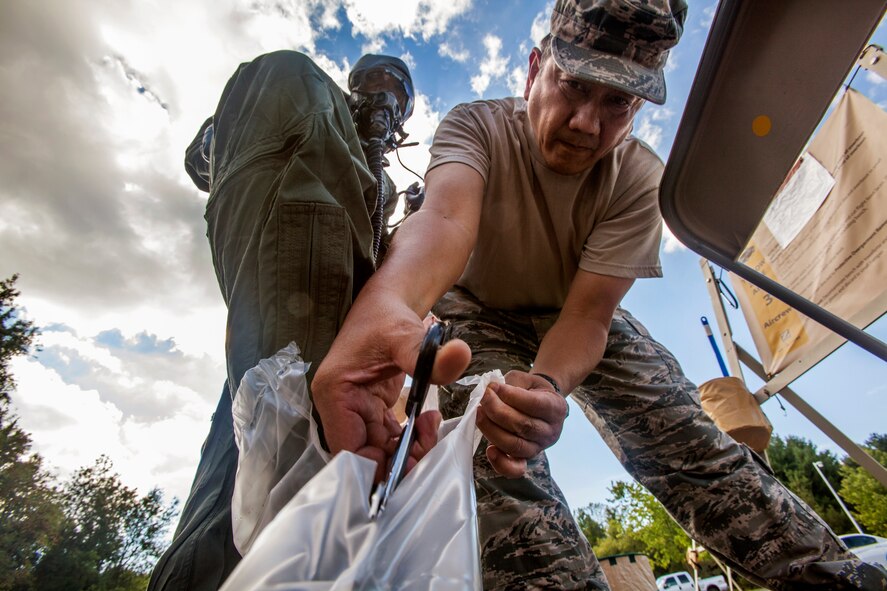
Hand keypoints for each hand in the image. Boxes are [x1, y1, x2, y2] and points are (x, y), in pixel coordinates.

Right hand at [311, 296, 470, 482]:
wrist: (387, 303)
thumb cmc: (387, 317)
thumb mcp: (407, 337)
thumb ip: (431, 356)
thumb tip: (460, 356)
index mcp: (335, 394)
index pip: (349, 450)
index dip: (377, 467)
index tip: (412, 463)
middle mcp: (340, 408)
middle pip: (365, 456)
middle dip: (399, 460)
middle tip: (430, 447)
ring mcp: (354, 411)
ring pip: (378, 451)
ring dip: (407, 451)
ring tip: (432, 427)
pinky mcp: (370, 410)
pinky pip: (387, 439)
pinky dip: (409, 439)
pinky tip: (428, 422)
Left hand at [476, 370, 568, 477]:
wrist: (539, 404)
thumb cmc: (530, 390)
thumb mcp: (526, 380)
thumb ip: (511, 383)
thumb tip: (492, 390)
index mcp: (556, 408)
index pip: (534, 404)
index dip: (511, 396)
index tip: (492, 387)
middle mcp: (551, 431)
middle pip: (523, 426)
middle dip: (497, 411)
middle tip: (483, 398)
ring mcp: (538, 447)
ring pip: (515, 446)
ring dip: (492, 430)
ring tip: (479, 414)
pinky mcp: (525, 459)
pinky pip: (514, 469)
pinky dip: (500, 462)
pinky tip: (489, 449)